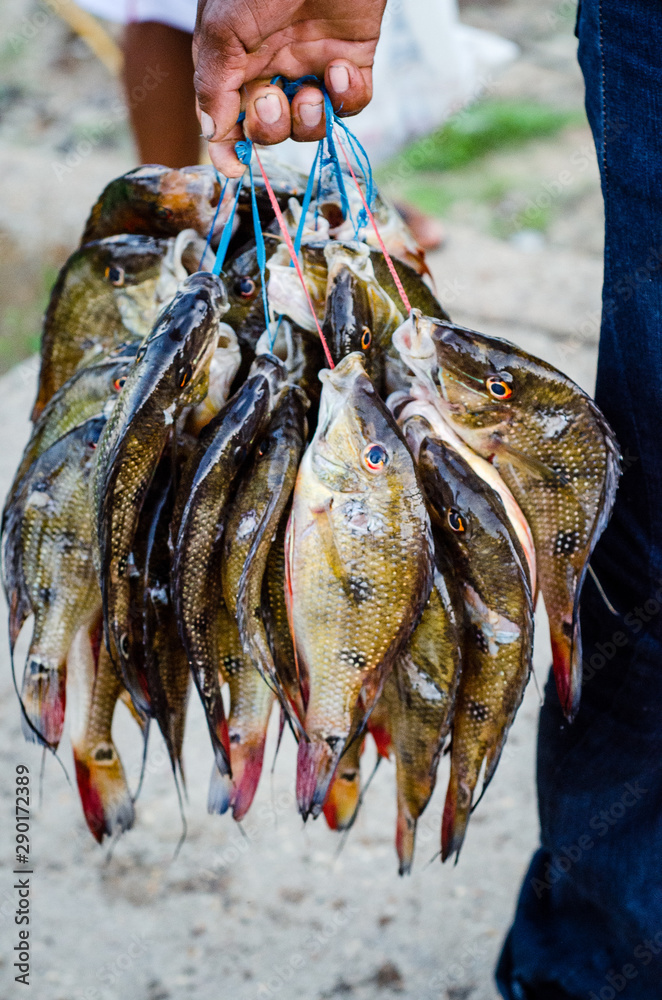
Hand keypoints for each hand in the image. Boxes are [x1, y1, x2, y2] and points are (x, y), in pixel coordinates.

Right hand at [193, 0, 386, 175]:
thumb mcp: (223, 29)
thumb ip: (214, 83)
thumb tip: (213, 133)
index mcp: (235, 60)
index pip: (228, 118)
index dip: (229, 148)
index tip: (235, 168)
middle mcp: (273, 67)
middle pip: (268, 128)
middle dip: (269, 128)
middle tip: (274, 99)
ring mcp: (312, 64)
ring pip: (310, 124)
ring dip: (309, 120)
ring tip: (312, 92)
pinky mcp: (351, 60)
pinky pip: (350, 104)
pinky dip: (346, 98)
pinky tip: (340, 70)